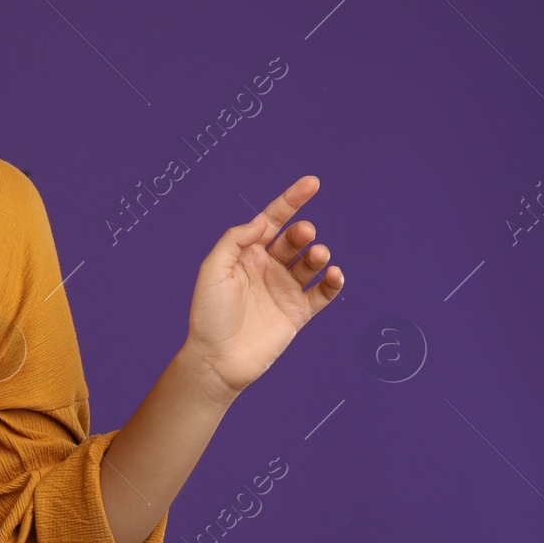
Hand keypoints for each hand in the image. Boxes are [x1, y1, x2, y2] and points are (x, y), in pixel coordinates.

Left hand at [183, 176, 344, 403]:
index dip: (291, 200)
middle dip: (303, 232)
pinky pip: (323, 293)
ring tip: (318, 255)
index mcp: (246, 254)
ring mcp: (285, 290)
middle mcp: (267, 268)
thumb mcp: (213, 270)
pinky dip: (333, 281)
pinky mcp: (298, 313)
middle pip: (294, 239)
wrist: (217, 360)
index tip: (312, 183)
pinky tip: (334, 274)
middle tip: (304, 235)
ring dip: (318, 254)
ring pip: (310, 263)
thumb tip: (261, 221)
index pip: (272, 220)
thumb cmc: (209, 314)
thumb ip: (235, 241)